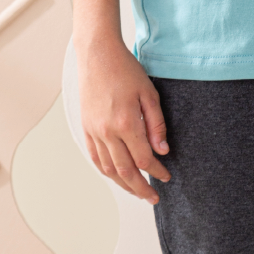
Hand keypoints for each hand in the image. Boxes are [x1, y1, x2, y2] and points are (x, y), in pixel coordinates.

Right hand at [78, 37, 170, 202]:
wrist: (97, 55)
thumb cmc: (126, 70)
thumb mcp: (149, 93)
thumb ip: (156, 124)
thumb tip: (162, 151)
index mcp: (126, 123)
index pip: (144, 159)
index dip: (157, 172)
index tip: (167, 177)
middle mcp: (107, 132)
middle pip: (125, 171)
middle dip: (141, 188)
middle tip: (154, 198)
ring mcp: (94, 131)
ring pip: (108, 169)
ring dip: (123, 184)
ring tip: (137, 192)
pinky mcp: (86, 127)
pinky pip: (96, 157)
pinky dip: (106, 171)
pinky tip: (116, 176)